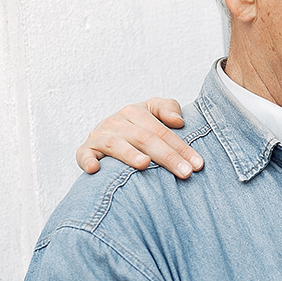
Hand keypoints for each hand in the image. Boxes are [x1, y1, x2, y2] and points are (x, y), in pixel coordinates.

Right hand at [75, 98, 202, 178]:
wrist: (107, 133)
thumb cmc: (137, 126)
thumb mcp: (153, 112)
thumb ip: (167, 108)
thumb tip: (178, 121)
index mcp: (135, 112)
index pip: (162, 131)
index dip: (181, 147)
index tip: (198, 164)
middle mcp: (117, 122)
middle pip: (145, 139)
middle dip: (167, 156)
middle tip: (185, 172)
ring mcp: (100, 136)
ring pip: (117, 145)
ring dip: (130, 155)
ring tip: (144, 164)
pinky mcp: (86, 150)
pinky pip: (83, 155)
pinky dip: (87, 161)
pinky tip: (96, 169)